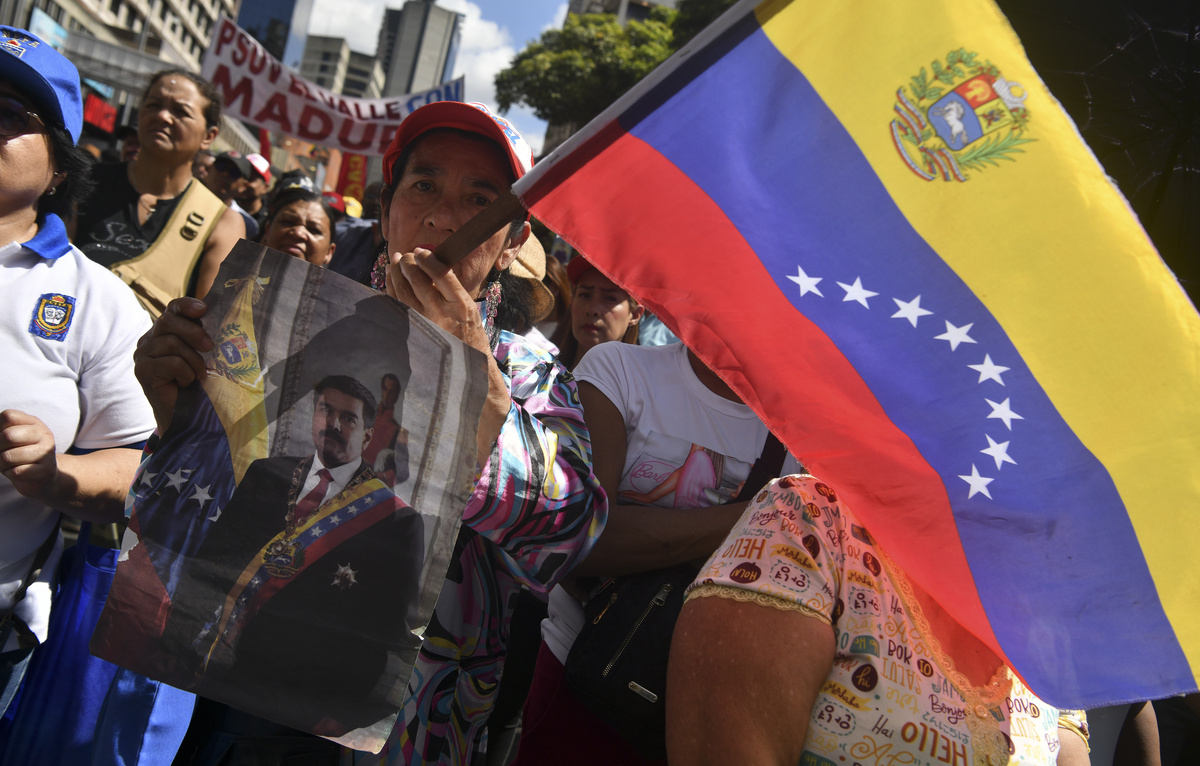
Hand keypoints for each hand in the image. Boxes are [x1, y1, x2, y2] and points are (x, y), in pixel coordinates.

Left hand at [0, 410, 57, 500]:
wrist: (42, 477)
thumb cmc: (19, 454)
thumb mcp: (11, 438)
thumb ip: (1, 432)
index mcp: (34, 422)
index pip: (8, 416)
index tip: (2, 438)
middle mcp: (44, 434)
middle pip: (8, 435)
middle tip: (3, 453)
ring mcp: (47, 452)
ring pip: (8, 456)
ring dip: (2, 464)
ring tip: (10, 465)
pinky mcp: (47, 470)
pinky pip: (16, 472)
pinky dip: (11, 474)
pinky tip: (18, 472)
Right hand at [134, 297, 211, 429]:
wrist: (186, 415)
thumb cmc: (197, 383)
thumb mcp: (202, 355)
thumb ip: (202, 337)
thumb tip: (217, 317)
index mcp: (164, 332)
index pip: (172, 309)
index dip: (186, 305)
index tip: (203, 309)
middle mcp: (148, 340)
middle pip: (168, 321)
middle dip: (194, 332)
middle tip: (210, 347)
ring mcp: (142, 355)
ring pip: (172, 343)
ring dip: (193, 361)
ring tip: (198, 375)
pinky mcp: (142, 370)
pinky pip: (171, 362)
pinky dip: (185, 373)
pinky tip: (185, 383)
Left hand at [385, 249, 486, 349]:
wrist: (466, 364)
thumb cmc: (469, 333)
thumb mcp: (469, 307)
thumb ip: (451, 288)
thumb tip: (428, 265)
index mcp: (460, 304)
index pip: (441, 273)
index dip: (427, 259)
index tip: (420, 251)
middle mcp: (441, 313)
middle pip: (418, 280)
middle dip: (408, 263)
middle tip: (405, 255)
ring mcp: (424, 323)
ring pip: (403, 292)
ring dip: (396, 273)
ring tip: (395, 262)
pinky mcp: (413, 330)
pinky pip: (397, 305)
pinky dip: (391, 290)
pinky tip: (391, 280)